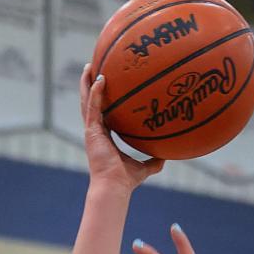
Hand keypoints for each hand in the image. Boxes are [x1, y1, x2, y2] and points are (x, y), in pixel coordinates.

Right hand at [80, 65, 163, 191]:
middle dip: (90, 85)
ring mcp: (92, 131)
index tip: (104, 85)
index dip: (101, 99)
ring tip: (90, 66)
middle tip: (93, 67)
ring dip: (87, 83)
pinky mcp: (91, 132)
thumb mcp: (144, 168)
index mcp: (104, 137)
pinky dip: (96, 93)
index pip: (101, 113)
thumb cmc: (126, 181)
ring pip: (87, 101)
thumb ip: (154, 161)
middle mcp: (95, 132)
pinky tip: (100, 79)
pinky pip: (93, 107)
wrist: (114, 187)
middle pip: (90, 103)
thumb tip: (167, 156)